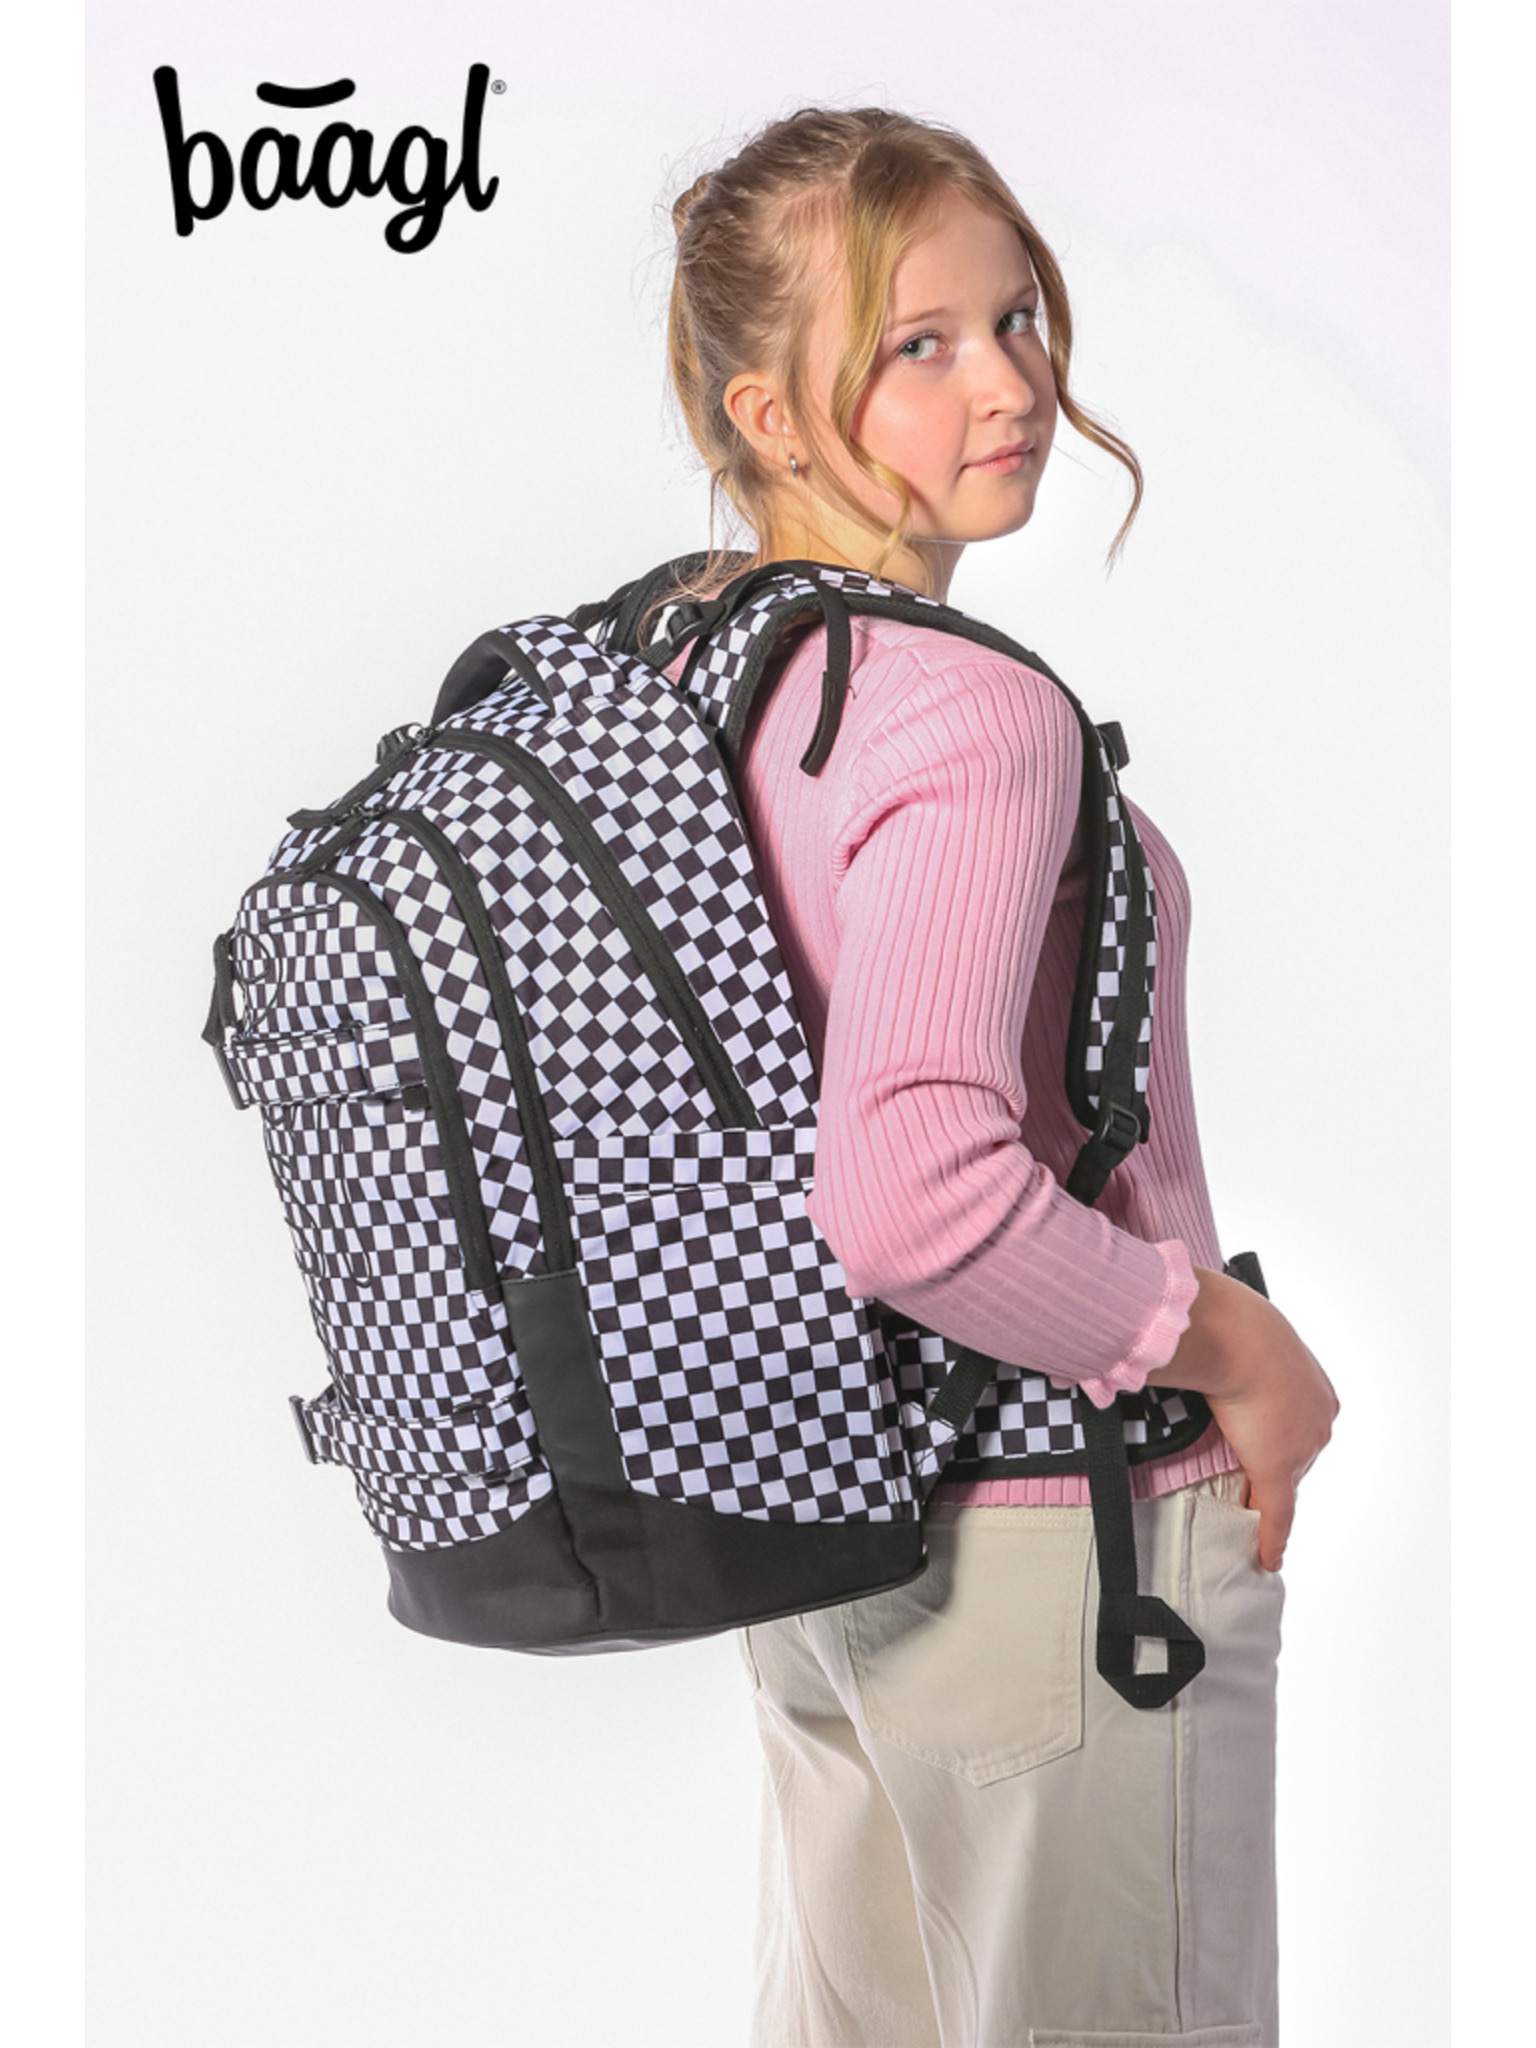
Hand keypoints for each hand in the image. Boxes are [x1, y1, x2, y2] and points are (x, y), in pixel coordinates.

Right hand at [1145, 1267, 1337, 1571]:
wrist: (1237, 1338)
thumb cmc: (1235, 1324)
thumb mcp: (1244, 1331)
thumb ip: (1233, 1347)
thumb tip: (1195, 1337)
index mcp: (1316, 1387)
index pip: (1300, 1424)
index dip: (1278, 1435)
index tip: (1263, 1441)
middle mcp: (1318, 1418)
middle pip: (1296, 1453)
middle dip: (1272, 1460)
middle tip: (1243, 1463)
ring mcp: (1301, 1447)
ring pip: (1283, 1481)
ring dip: (1263, 1491)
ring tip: (1243, 1499)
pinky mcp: (1277, 1471)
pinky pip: (1277, 1514)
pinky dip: (1273, 1538)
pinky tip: (1267, 1558)